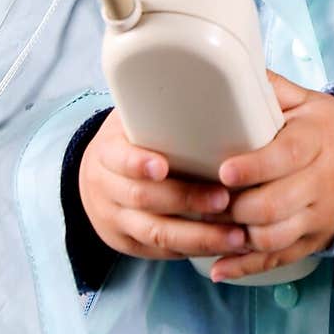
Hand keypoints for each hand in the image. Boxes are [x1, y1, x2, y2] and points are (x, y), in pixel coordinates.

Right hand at [78, 107, 248, 261]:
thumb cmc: (131, 141)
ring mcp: (117, 222)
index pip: (118, 159)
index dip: (138, 163)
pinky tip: (226, 248)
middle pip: (144, 200)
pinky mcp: (131, 246)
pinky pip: (163, 254)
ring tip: (237, 235)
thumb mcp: (132, 119)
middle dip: (187, 201)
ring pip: (157, 236)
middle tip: (224, 199)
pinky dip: (196, 251)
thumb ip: (160, 109)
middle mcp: (106, 190)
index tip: (162, 166)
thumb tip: (218, 79)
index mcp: (107, 153)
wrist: (96, 179)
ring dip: (200, 237)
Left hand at [209, 69, 333, 282]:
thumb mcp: (306, 102)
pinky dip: (245, 267)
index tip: (224, 171)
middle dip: (235, 207)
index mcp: (315, 142)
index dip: (254, 167)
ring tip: (207, 226)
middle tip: (204, 199)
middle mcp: (319, 182)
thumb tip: (233, 67)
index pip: (285, 156)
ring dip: (237, 236)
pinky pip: (277, 259)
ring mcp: (316, 216)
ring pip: (274, 236)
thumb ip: (272, 89)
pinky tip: (218, 268)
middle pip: (275, 205)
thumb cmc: (324, 129)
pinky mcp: (311, 241)